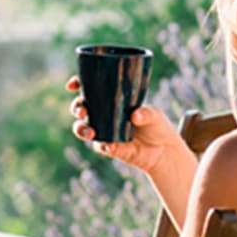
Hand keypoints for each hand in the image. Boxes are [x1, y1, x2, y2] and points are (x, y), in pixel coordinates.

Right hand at [67, 77, 181, 174]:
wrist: (164, 151)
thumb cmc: (158, 126)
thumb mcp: (155, 115)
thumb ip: (147, 113)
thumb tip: (134, 115)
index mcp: (111, 100)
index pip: (89, 89)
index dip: (77, 85)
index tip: (72, 85)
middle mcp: (103, 114)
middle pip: (80, 107)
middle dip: (76, 107)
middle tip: (82, 111)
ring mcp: (103, 131)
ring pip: (81, 128)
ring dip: (81, 129)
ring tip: (90, 132)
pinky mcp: (108, 147)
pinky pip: (99, 146)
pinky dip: (102, 145)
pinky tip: (109, 146)